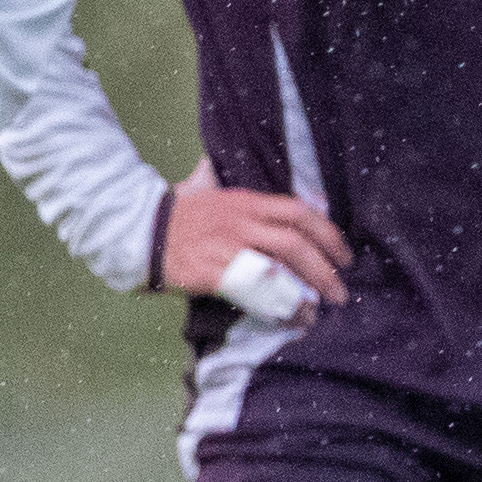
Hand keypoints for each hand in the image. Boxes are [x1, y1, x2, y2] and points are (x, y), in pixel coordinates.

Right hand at [161, 181, 352, 311]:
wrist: (139, 234)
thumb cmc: (174, 212)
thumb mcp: (203, 186)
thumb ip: (217, 176)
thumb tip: (214, 164)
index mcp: (246, 201)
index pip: (298, 212)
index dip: (326, 232)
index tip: (342, 252)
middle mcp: (242, 222)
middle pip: (295, 242)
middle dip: (325, 266)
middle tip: (341, 286)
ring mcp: (229, 248)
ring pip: (280, 267)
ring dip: (309, 287)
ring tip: (325, 304)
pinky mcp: (215, 274)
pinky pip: (256, 291)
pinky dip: (279, 304)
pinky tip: (295, 317)